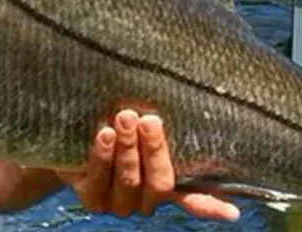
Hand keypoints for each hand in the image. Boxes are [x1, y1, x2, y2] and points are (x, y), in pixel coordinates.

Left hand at [57, 110, 240, 219]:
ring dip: (128, 148)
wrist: (68, 137)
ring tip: (125, 117)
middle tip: (149, 120)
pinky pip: (99, 179)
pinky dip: (103, 156)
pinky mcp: (91, 198)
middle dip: (154, 150)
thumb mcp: (139, 124)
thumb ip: (161, 123)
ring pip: (130, 180)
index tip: (232, 212)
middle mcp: (145, 200)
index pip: (192, 197)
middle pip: (160, 183)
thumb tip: (190, 89)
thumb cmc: (114, 124)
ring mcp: (118, 203)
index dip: (211, 205)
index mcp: (164, 186)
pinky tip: (104, 135)